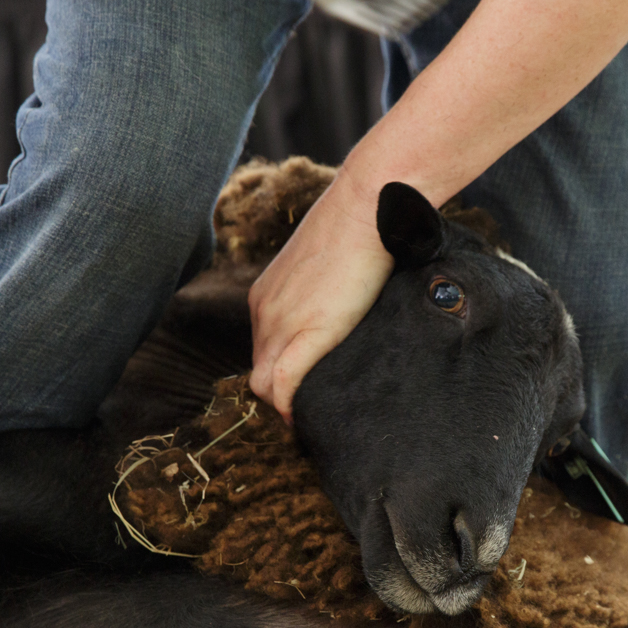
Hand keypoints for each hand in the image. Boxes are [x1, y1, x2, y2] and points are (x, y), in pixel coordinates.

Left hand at [248, 170, 393, 421]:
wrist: (368, 206)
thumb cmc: (361, 227)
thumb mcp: (331, 266)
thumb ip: (326, 295)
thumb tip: (346, 310)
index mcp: (267, 296)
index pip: (263, 352)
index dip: (280, 378)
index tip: (305, 392)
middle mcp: (265, 311)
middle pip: (259, 373)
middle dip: (280, 397)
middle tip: (311, 412)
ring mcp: (281, 322)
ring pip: (264, 384)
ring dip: (285, 404)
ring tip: (313, 417)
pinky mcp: (306, 331)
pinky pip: (282, 385)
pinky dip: (289, 408)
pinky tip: (305, 420)